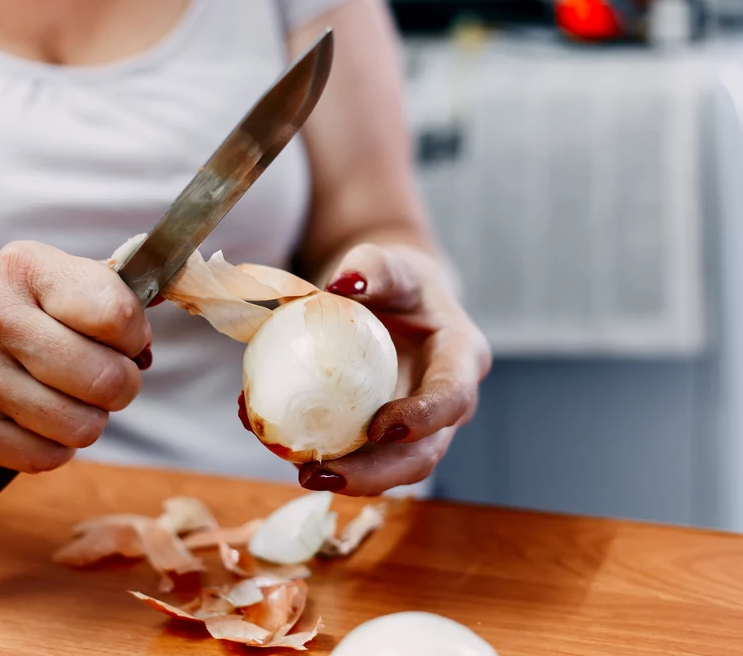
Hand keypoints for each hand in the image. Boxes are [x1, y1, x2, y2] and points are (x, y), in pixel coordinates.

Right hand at [0, 241, 150, 472]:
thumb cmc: (8, 313)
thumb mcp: (51, 279)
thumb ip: (111, 290)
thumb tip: (166, 297)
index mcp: (25, 268)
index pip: (117, 315)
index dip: (135, 337)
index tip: (124, 340)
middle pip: (105, 378)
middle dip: (120, 386)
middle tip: (103, 378)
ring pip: (81, 426)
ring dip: (88, 419)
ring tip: (67, 399)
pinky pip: (47, 457)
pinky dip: (55, 447)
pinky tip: (37, 422)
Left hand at [283, 243, 490, 496]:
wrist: (394, 300)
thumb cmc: (397, 280)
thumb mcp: (389, 263)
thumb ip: (372, 267)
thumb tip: (343, 285)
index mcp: (461, 358)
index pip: (453, 397)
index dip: (423, 419)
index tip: (380, 428)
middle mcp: (448, 404)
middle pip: (424, 454)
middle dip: (376, 474)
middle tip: (322, 473)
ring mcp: (420, 428)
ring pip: (393, 468)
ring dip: (350, 479)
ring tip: (302, 474)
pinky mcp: (387, 440)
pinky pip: (362, 457)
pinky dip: (325, 457)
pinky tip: (281, 446)